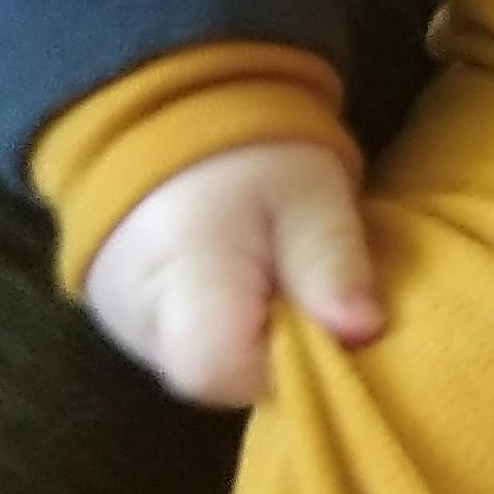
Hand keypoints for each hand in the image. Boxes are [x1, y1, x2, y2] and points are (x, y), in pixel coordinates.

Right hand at [81, 141, 381, 407]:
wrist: (168, 113)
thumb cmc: (245, 151)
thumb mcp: (308, 192)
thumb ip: (330, 259)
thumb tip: (361, 330)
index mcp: (179, 281)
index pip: (225, 370)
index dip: (288, 361)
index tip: (324, 316)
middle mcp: (142, 323)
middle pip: (224, 380)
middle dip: (284, 350)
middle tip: (310, 285)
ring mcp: (133, 332)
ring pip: (214, 371)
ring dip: (261, 339)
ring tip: (281, 275)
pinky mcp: (136, 328)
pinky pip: (196, 353)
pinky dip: (236, 331)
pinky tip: (255, 285)